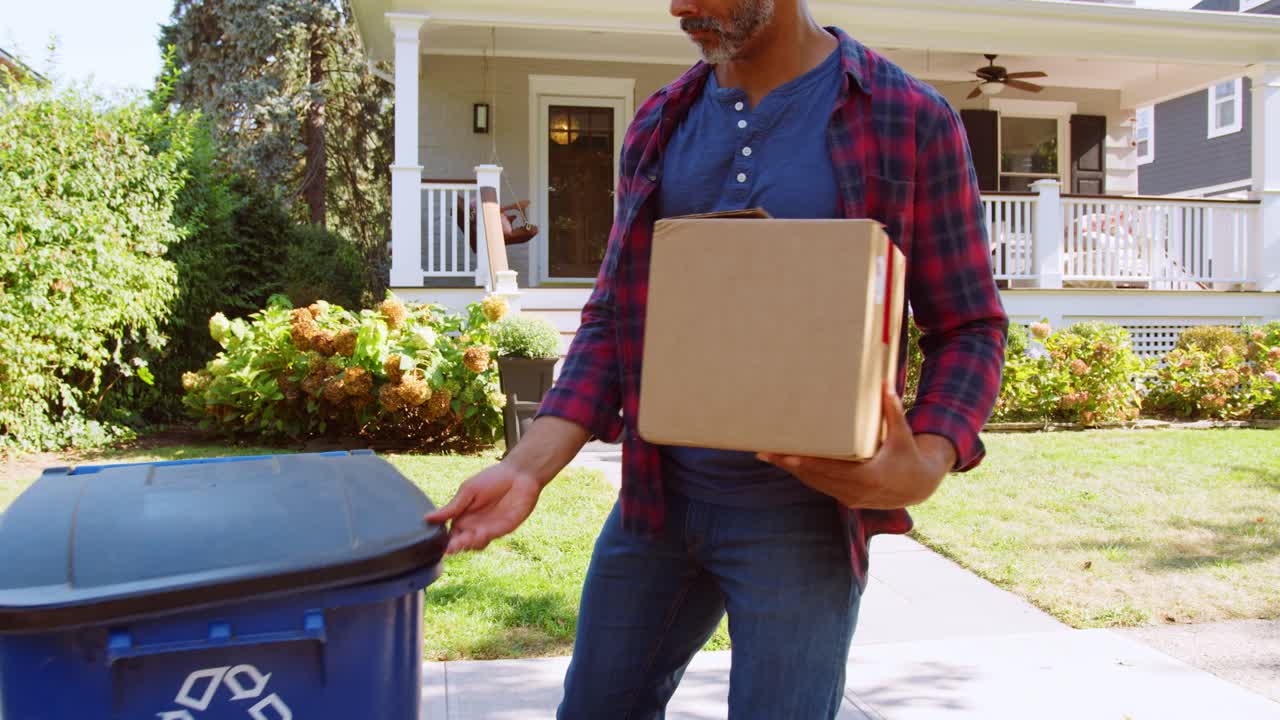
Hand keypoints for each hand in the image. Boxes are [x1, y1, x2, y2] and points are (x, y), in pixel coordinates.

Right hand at [425, 462, 544, 554]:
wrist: (519, 475)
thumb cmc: (491, 479)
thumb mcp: (468, 491)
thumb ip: (451, 507)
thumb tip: (426, 517)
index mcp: (461, 517)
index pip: (449, 534)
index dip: (444, 541)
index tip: (439, 545)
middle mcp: (473, 526)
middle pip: (460, 542)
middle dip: (455, 546)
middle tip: (451, 547)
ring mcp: (487, 529)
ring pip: (474, 544)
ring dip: (468, 544)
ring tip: (463, 541)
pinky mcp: (502, 530)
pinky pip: (490, 538)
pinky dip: (483, 538)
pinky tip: (479, 534)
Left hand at [757, 383, 956, 509]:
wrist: (918, 486)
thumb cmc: (909, 456)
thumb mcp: (903, 435)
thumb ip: (893, 411)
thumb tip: (886, 385)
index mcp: (869, 477)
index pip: (831, 470)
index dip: (807, 463)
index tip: (787, 455)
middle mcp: (856, 492)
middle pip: (816, 478)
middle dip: (790, 465)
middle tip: (765, 453)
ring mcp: (851, 498)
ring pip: (815, 484)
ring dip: (792, 471)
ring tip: (768, 457)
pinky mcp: (848, 500)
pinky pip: (821, 487)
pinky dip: (804, 476)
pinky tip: (788, 465)